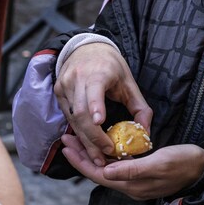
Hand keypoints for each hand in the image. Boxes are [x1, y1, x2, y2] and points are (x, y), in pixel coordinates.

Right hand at [54, 43, 151, 165]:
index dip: (96, 106)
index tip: (101, 122)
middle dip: (92, 137)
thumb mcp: (130, 82)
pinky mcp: (58, 91)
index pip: (94, 90)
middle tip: (105, 155)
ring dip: (84, 139)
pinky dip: (78, 131)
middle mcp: (78, 77)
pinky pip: (67, 116)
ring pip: (72, 117)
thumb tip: (144, 133)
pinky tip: (87, 142)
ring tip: (96, 156)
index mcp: (98, 72)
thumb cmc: (111, 66)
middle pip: (81, 112)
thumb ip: (140, 108)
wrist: (87, 48)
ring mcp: (65, 84)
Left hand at [61, 134, 203, 199]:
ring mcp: (135, 179)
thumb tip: (106, 171)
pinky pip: (115, 164)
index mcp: (133, 185)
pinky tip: (99, 143)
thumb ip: (133, 168)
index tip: (67, 146)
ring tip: (76, 139)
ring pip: (105, 167)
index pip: (98, 174)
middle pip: (98, 171)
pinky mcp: (140, 172)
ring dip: (90, 154)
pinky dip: (104, 153)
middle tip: (66, 139)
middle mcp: (131, 185)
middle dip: (80, 156)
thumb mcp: (160, 162)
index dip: (81, 161)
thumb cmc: (185, 162)